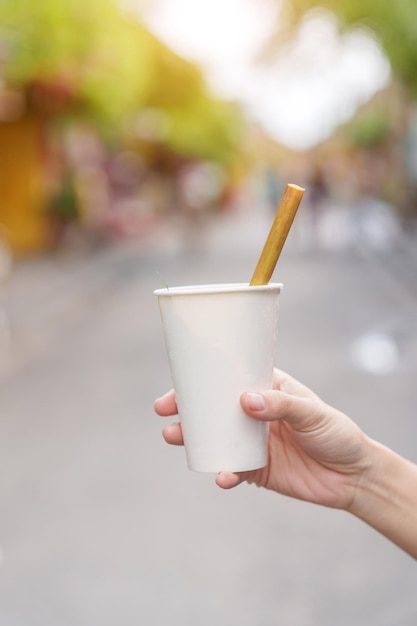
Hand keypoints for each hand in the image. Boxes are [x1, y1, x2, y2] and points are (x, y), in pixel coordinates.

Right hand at [154, 369, 371, 510]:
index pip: (229, 378)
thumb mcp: (312, 412)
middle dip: (186, 409)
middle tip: (165, 412)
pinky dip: (223, 472)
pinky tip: (222, 477)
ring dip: (193, 439)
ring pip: (214, 438)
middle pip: (213, 408)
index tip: (179, 385)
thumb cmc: (336, 433)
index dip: (202, 380)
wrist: (353, 476)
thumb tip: (246, 401)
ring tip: (175, 437)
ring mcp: (252, 442)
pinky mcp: (256, 469)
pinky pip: (232, 468)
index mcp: (267, 388)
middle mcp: (255, 413)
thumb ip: (281, 406)